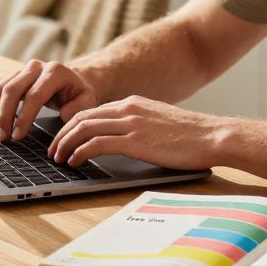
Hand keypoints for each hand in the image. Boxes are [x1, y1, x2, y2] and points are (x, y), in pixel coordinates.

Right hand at [0, 60, 98, 142]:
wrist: (71, 80)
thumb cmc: (77, 94)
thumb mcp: (87, 100)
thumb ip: (79, 107)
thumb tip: (64, 114)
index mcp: (55, 71)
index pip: (34, 95)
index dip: (24, 117)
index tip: (18, 136)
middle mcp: (35, 67)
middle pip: (11, 90)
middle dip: (4, 117)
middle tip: (4, 138)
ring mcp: (21, 70)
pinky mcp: (11, 77)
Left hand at [47, 95, 225, 170]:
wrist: (213, 136)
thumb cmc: (191, 135)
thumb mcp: (158, 122)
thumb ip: (138, 125)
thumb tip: (121, 139)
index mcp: (132, 103)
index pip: (90, 111)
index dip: (70, 126)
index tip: (62, 139)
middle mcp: (128, 109)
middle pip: (81, 118)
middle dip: (61, 135)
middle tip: (53, 151)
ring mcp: (131, 124)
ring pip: (84, 129)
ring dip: (66, 145)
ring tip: (59, 159)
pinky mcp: (136, 141)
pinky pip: (97, 144)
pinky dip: (80, 152)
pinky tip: (75, 162)